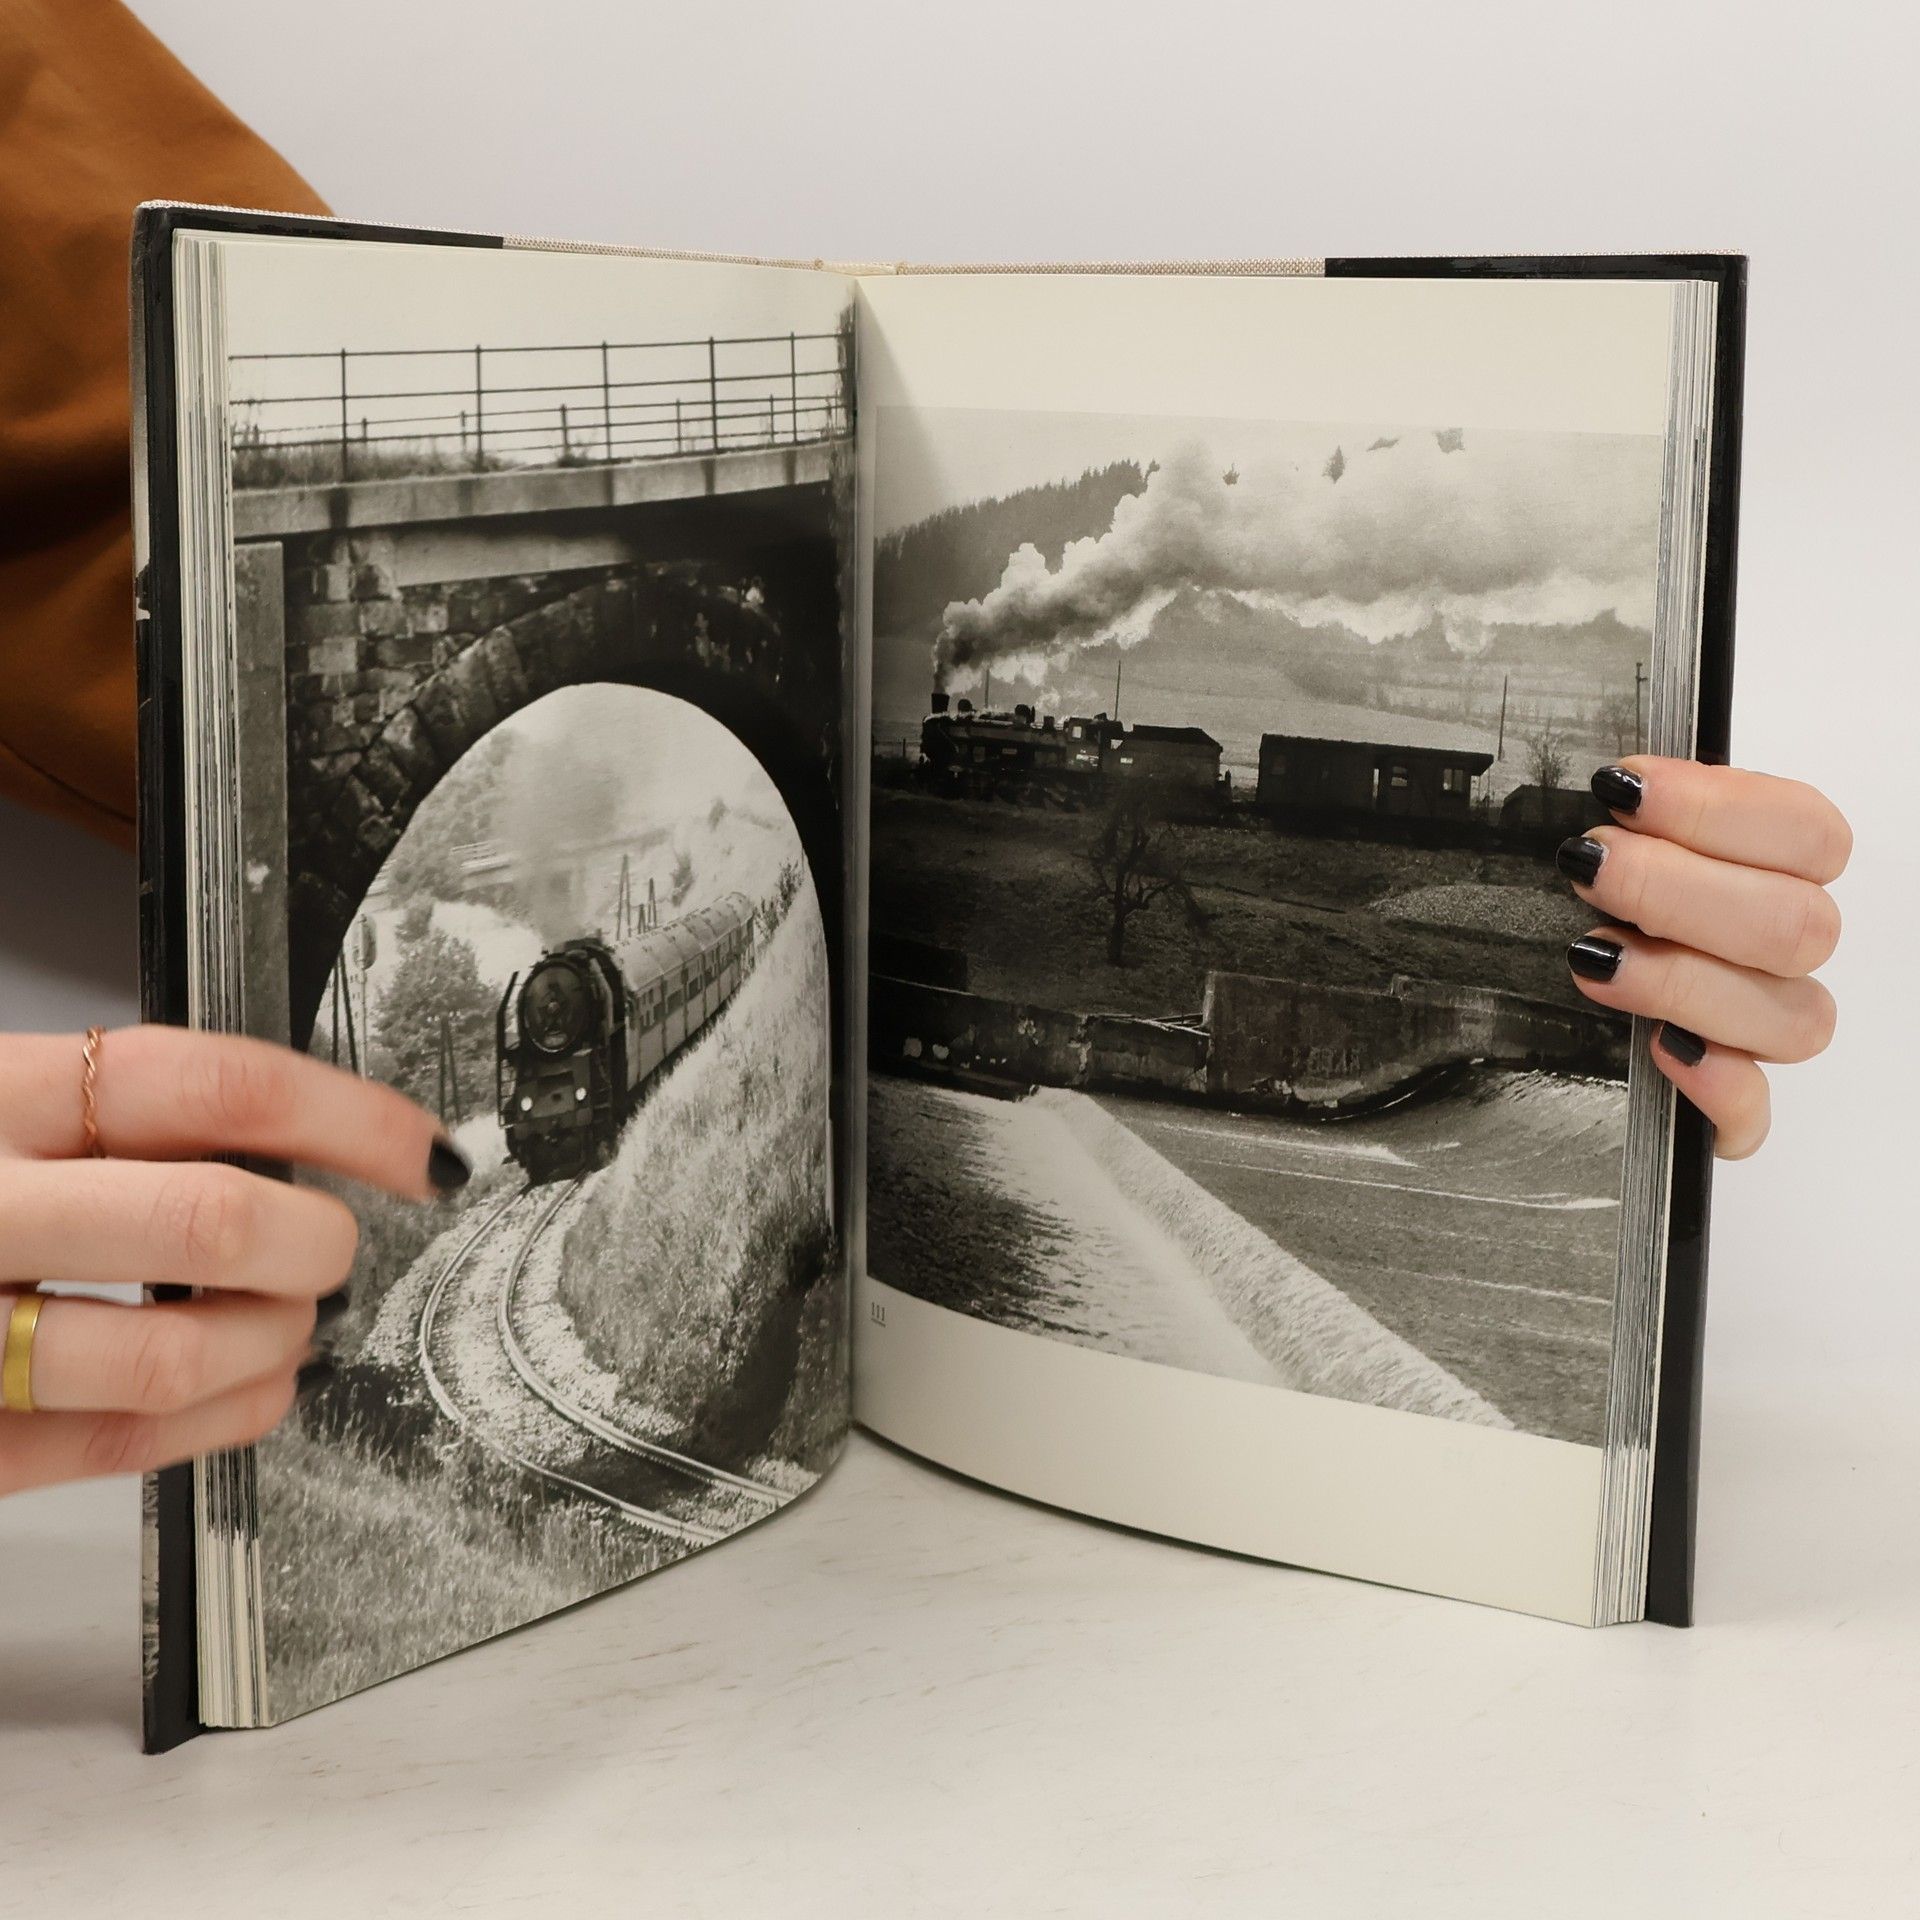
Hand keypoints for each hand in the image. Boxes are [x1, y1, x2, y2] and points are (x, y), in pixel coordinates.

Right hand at [0, 1027, 464, 1497]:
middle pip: (210, 1214)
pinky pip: (122, 1440)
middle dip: (314, 1240)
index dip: (344, 1116)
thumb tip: (304, 1144)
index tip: (420, 1152)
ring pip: (174, 1343)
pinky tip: (259, 1390)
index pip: (205, 1083)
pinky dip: (229, 1417)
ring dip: (274, 1339)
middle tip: (333, 1249)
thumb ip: (112, 1120)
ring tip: (286, 1324)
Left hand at [1559, 759, 1849, 1159]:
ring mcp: (1753, 1034)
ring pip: (1792, 1019)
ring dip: (1688, 979)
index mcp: (1767, 873)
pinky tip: (1664, 1051)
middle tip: (1592, 865)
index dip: (1718, 804)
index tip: (1621, 789)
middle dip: (1682, 888)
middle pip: (1799, 924)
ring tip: (1595, 953)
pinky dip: (1717, 1086)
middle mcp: (1775, 954)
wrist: (1519, 1012)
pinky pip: (1750, 1115)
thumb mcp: (1593, 847)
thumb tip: (1610, 784)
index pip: (1808, 831)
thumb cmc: (1573, 905)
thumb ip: (1628, 817)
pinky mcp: (1716, 1107)